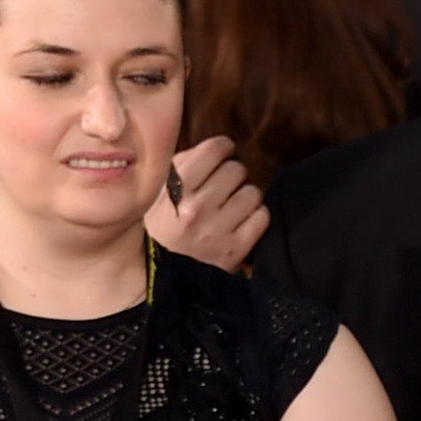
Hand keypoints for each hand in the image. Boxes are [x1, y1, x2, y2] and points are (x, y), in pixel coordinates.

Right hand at [144, 136, 269, 272]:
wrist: (161, 272)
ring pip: (253, 192)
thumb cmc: (162, 225)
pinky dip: (256, 217)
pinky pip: (262, 217)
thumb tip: (216, 148)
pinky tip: (242, 221)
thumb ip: (183, 165)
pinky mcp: (236, 249)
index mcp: (176, 188)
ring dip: (246, 196)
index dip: (223, 148)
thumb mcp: (159, 192)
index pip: (214, 150)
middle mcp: (197, 207)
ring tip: (233, 205)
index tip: (224, 153)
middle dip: (233, 174)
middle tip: (225, 185)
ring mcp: (218, 229)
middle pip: (237, 169)